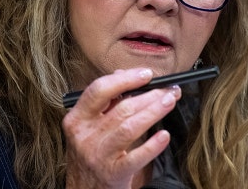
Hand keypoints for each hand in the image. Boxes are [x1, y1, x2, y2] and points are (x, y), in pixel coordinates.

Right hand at [62, 68, 181, 188]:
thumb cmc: (90, 154)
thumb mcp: (88, 127)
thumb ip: (104, 101)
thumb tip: (122, 75)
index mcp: (77, 119)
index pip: (99, 90)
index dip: (125, 79)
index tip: (147, 74)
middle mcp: (85, 136)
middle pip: (121, 107)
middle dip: (150, 95)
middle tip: (168, 89)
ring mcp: (99, 155)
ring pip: (130, 127)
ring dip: (154, 112)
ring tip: (170, 102)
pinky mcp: (114, 173)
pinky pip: (137, 157)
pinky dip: (153, 145)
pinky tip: (164, 136)